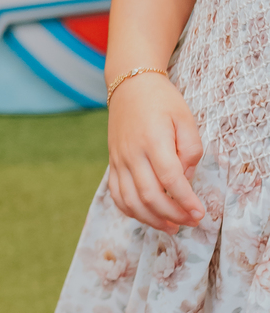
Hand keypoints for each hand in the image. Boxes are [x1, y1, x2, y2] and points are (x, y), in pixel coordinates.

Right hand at [107, 74, 204, 232]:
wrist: (129, 85)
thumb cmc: (162, 101)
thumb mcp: (186, 118)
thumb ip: (191, 149)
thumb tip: (186, 178)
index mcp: (153, 141)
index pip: (170, 179)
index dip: (186, 201)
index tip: (200, 213)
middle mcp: (132, 154)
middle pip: (150, 195)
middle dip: (173, 214)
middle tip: (191, 221)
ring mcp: (119, 160)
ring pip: (131, 201)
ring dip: (152, 219)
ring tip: (172, 227)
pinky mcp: (112, 164)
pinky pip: (117, 195)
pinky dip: (131, 211)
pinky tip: (148, 217)